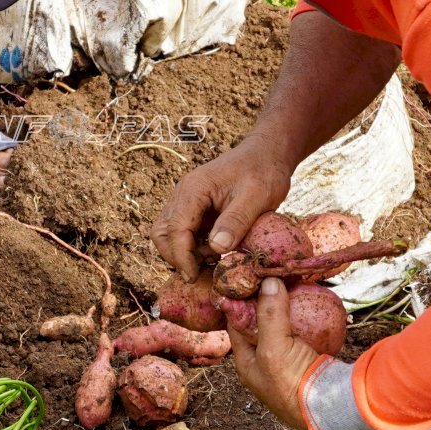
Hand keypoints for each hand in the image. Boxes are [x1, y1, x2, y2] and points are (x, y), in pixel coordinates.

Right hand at [152, 137, 293, 279]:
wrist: (268, 153)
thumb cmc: (264, 171)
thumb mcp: (257, 197)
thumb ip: (236, 221)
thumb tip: (216, 248)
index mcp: (194, 189)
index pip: (174, 229)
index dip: (181, 257)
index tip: (194, 276)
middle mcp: (184, 195)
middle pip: (162, 232)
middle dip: (176, 256)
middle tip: (200, 272)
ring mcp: (188, 201)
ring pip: (170, 233)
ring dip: (185, 252)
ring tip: (213, 261)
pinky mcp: (197, 209)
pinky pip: (185, 232)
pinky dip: (194, 247)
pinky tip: (216, 253)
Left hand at [226, 277, 321, 429]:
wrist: (332, 409)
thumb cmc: (293, 383)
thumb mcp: (274, 347)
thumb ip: (268, 314)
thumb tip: (267, 281)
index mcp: (247, 363)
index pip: (237, 324)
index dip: (241, 301)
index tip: (248, 279)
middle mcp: (266, 364)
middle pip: (262, 324)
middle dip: (268, 302)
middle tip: (274, 277)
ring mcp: (290, 363)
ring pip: (286, 328)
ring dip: (289, 309)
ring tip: (292, 284)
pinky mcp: (312, 361)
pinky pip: (307, 335)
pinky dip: (309, 320)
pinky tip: (313, 303)